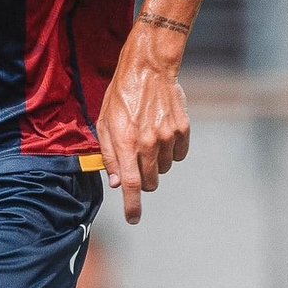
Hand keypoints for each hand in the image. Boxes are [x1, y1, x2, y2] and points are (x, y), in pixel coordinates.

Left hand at [95, 55, 190, 223]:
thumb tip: (116, 183)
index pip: (131, 185)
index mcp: (126, 143)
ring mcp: (168, 136)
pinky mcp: (183, 129)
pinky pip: (179, 154)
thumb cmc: (121, 95)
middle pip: (150, 181)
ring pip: (165, 168)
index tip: (134, 219)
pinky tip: (163, 133)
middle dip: (143, 179)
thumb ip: (109, 155)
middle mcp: (149, 143)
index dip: (133, 206)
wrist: (148, 69)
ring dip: (157, 162)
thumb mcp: (104, 123)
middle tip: (138, 160)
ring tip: (150, 138)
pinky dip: (171, 151)